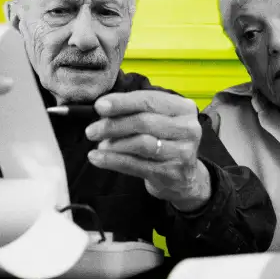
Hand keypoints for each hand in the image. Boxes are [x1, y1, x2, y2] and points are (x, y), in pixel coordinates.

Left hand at [84, 91, 210, 210]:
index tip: (99, 106)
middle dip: (114, 125)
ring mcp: (182, 152)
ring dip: (114, 144)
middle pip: (144, 122)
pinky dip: (113, 160)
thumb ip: (134, 111)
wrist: (182, 177)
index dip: (122, 102)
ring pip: (141, 144)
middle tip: (92, 130)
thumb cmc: (164, 142)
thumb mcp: (156, 121)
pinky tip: (97, 158)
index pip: (149, 101)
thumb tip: (103, 108)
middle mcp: (188, 128)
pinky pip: (136, 165)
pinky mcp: (171, 173)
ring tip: (98, 145)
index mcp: (183, 108)